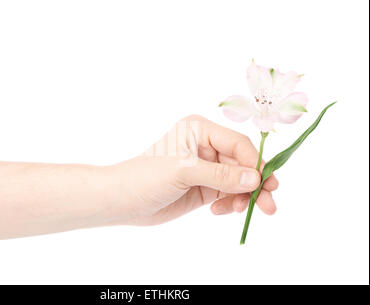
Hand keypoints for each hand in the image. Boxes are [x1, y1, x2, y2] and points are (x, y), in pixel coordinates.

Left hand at [112, 115, 278, 225]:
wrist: (122, 200)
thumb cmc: (146, 177)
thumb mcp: (184, 172)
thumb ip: (221, 175)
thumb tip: (256, 179)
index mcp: (200, 130)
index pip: (237, 144)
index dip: (254, 163)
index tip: (265, 184)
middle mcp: (206, 146)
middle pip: (242, 164)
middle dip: (255, 185)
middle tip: (269, 207)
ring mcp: (206, 168)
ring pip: (238, 181)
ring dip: (243, 197)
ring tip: (239, 211)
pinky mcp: (204, 187)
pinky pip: (228, 194)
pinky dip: (230, 203)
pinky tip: (219, 211)